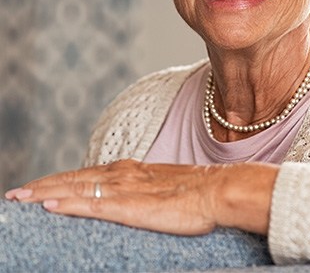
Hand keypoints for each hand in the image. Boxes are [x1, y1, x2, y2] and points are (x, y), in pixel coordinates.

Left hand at [4, 159, 278, 234]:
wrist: (219, 189)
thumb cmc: (198, 192)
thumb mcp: (164, 187)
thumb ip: (144, 190)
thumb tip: (134, 198)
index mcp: (132, 171)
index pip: (87, 174)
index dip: (60, 180)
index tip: (38, 188)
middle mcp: (124, 174)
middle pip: (75, 178)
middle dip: (43, 186)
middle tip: (15, 194)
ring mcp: (127, 189)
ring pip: (78, 188)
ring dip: (47, 193)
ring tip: (21, 199)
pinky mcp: (132, 206)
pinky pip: (94, 205)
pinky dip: (69, 204)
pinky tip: (50, 207)